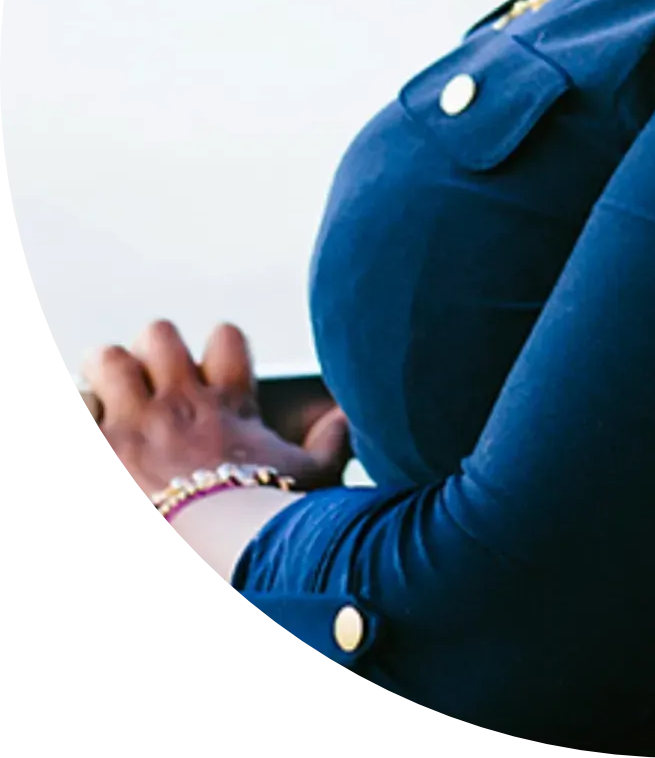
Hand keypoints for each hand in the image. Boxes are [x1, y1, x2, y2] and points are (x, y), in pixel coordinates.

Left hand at [82, 321, 352, 501]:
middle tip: (148, 388)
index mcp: (228, 402)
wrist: (215, 550)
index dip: (218, 349)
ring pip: (107, 359)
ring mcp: (131, 424)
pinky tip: (89, 423)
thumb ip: (331, 443)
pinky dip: (82, 414)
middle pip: (158, 336)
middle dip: (151, 354)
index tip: (211, 376)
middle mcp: (178, 401)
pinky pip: (77, 407)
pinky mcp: (99, 446)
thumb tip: (345, 416)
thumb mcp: (314, 480)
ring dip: (105, 376)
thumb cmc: (267, 522)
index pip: (225, 339)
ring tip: (107, 402)